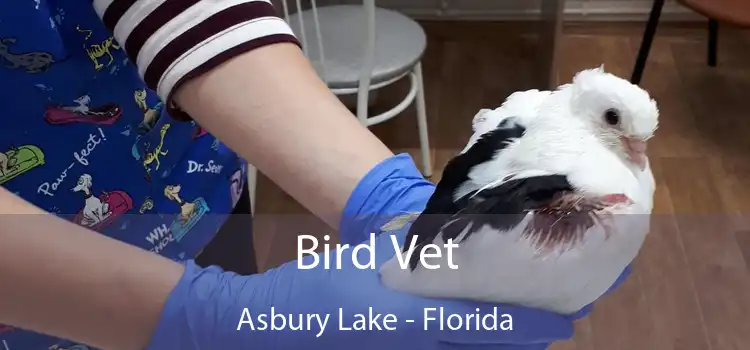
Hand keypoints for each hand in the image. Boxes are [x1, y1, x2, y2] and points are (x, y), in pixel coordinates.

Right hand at [147, 227, 574, 349]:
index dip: (530, 328)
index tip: (565, 322)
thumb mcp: (366, 261)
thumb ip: (412, 254)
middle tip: (549, 324)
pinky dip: (460, 347)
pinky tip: (465, 334)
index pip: (488, 327)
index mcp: (415, 319)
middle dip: (520, 340)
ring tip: (518, 329)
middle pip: (484, 349)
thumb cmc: (317, 287)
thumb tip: (448, 241)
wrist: (268, 326)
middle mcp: (416, 347)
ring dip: (493, 344)